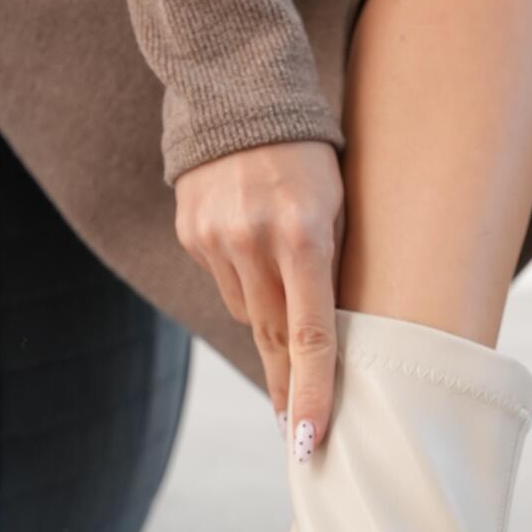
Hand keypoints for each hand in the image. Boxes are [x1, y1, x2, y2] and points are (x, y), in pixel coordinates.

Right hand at [174, 140, 343, 454]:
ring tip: (286, 297)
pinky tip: (254, 254)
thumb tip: (324, 343)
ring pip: (248, 313)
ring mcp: (215, 239)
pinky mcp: (191, 233)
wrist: (236, 89)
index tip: (310, 442)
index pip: (312, 336)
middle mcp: (253, 242)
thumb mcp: (340, 202)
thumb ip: (331, 267)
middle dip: (290, 387)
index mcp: (304, 235)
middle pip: (275, 339)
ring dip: (271, 321)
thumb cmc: (311, 152)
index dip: (313, 394)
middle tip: (300, 436)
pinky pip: (225, 283)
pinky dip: (245, 284)